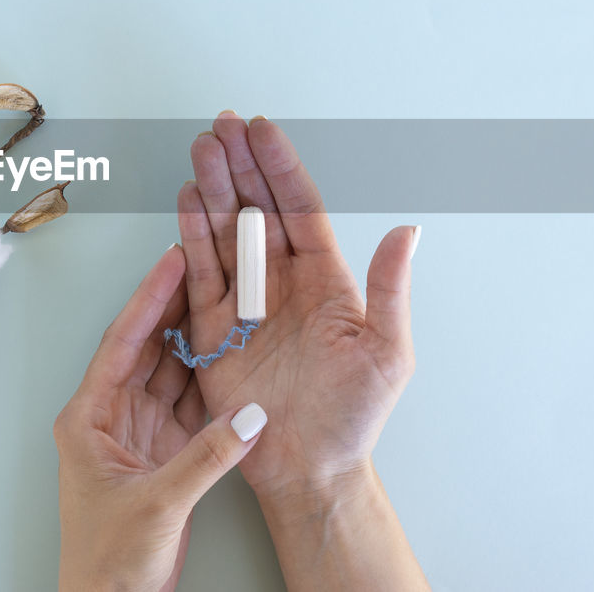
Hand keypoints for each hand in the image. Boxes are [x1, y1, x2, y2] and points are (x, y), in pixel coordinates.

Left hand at [54, 245, 267, 591]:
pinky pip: (189, 405)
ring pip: (169, 373)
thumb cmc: (107, 561)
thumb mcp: (157, 504)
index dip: (149, 300)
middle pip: (146, 348)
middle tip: (205, 267)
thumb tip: (247, 416)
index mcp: (89, 418)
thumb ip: (205, 457)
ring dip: (194, 340)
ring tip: (223, 299)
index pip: (122, 343)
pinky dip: (209, 381)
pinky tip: (228, 356)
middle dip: (174, 308)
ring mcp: (139, 435)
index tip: (173, 262)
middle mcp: (111, 418)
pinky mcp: (164, 455)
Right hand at [177, 113, 419, 503]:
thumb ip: (390, 291)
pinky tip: (186, 200)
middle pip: (257, 209)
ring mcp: (247, 302)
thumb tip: (407, 233)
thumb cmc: (355, 416)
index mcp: (326, 279)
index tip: (263, 131)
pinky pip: (201, 273)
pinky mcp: (215, 328)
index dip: (280, 168)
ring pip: (225, 232)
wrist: (311, 468)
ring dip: (213, 189)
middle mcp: (284, 281)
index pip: (300, 209)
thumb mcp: (388, 354)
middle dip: (240, 165)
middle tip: (222, 124)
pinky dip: (191, 235)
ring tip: (201, 149)